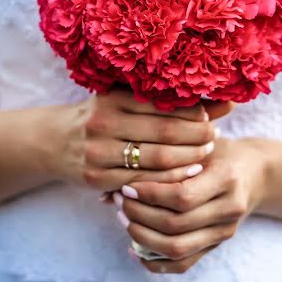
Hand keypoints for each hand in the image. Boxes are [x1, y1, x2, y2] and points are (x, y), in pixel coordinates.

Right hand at [45, 87, 232, 193]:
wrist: (55, 141)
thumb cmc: (101, 117)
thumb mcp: (126, 100)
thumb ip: (169, 101)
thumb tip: (226, 102)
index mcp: (113, 97)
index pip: (165, 105)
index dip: (194, 113)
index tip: (210, 118)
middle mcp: (104, 122)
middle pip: (166, 133)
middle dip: (197, 138)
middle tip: (214, 139)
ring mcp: (98, 152)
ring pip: (158, 161)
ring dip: (188, 160)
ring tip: (204, 156)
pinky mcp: (97, 178)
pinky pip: (143, 183)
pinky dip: (169, 181)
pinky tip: (184, 176)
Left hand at [114, 137, 267, 272]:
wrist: (254, 172)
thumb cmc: (220, 151)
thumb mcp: (199, 145)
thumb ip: (165, 159)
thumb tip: (115, 180)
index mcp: (227, 178)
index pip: (182, 196)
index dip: (149, 195)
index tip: (126, 186)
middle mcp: (229, 208)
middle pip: (176, 225)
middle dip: (139, 215)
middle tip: (118, 201)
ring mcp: (225, 231)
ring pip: (177, 248)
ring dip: (142, 236)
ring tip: (124, 218)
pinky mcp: (217, 245)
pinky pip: (184, 264)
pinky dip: (155, 261)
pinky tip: (134, 247)